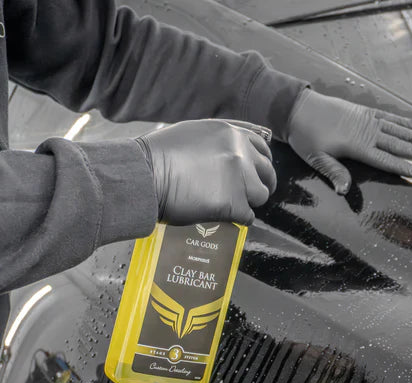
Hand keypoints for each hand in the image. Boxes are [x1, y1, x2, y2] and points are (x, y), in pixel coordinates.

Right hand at [140, 119, 275, 225]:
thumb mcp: (193, 133)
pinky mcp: (234, 203)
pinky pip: (247, 216)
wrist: (144, 177)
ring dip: (248, 202)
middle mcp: (240, 152)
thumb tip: (234, 150)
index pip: (262, 148)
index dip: (259, 163)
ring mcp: (239, 178)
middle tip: (249, 195)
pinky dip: (237, 220)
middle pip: (266, 172)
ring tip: (230, 206)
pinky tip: (223, 218)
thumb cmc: (157, 157)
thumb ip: (219, 140)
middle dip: (260, 183)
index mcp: (231, 133)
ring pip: (260, 195)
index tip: (256, 173)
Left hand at [287, 89, 411, 193]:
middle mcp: (365, 131)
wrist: (298, 108)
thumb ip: (334, 173)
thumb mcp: (316, 158)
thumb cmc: (305, 136)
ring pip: (395, 129)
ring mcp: (366, 119)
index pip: (384, 159)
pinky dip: (401, 121)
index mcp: (356, 146)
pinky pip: (387, 116)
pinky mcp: (363, 110)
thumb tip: (345, 191)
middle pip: (396, 144)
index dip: (402, 166)